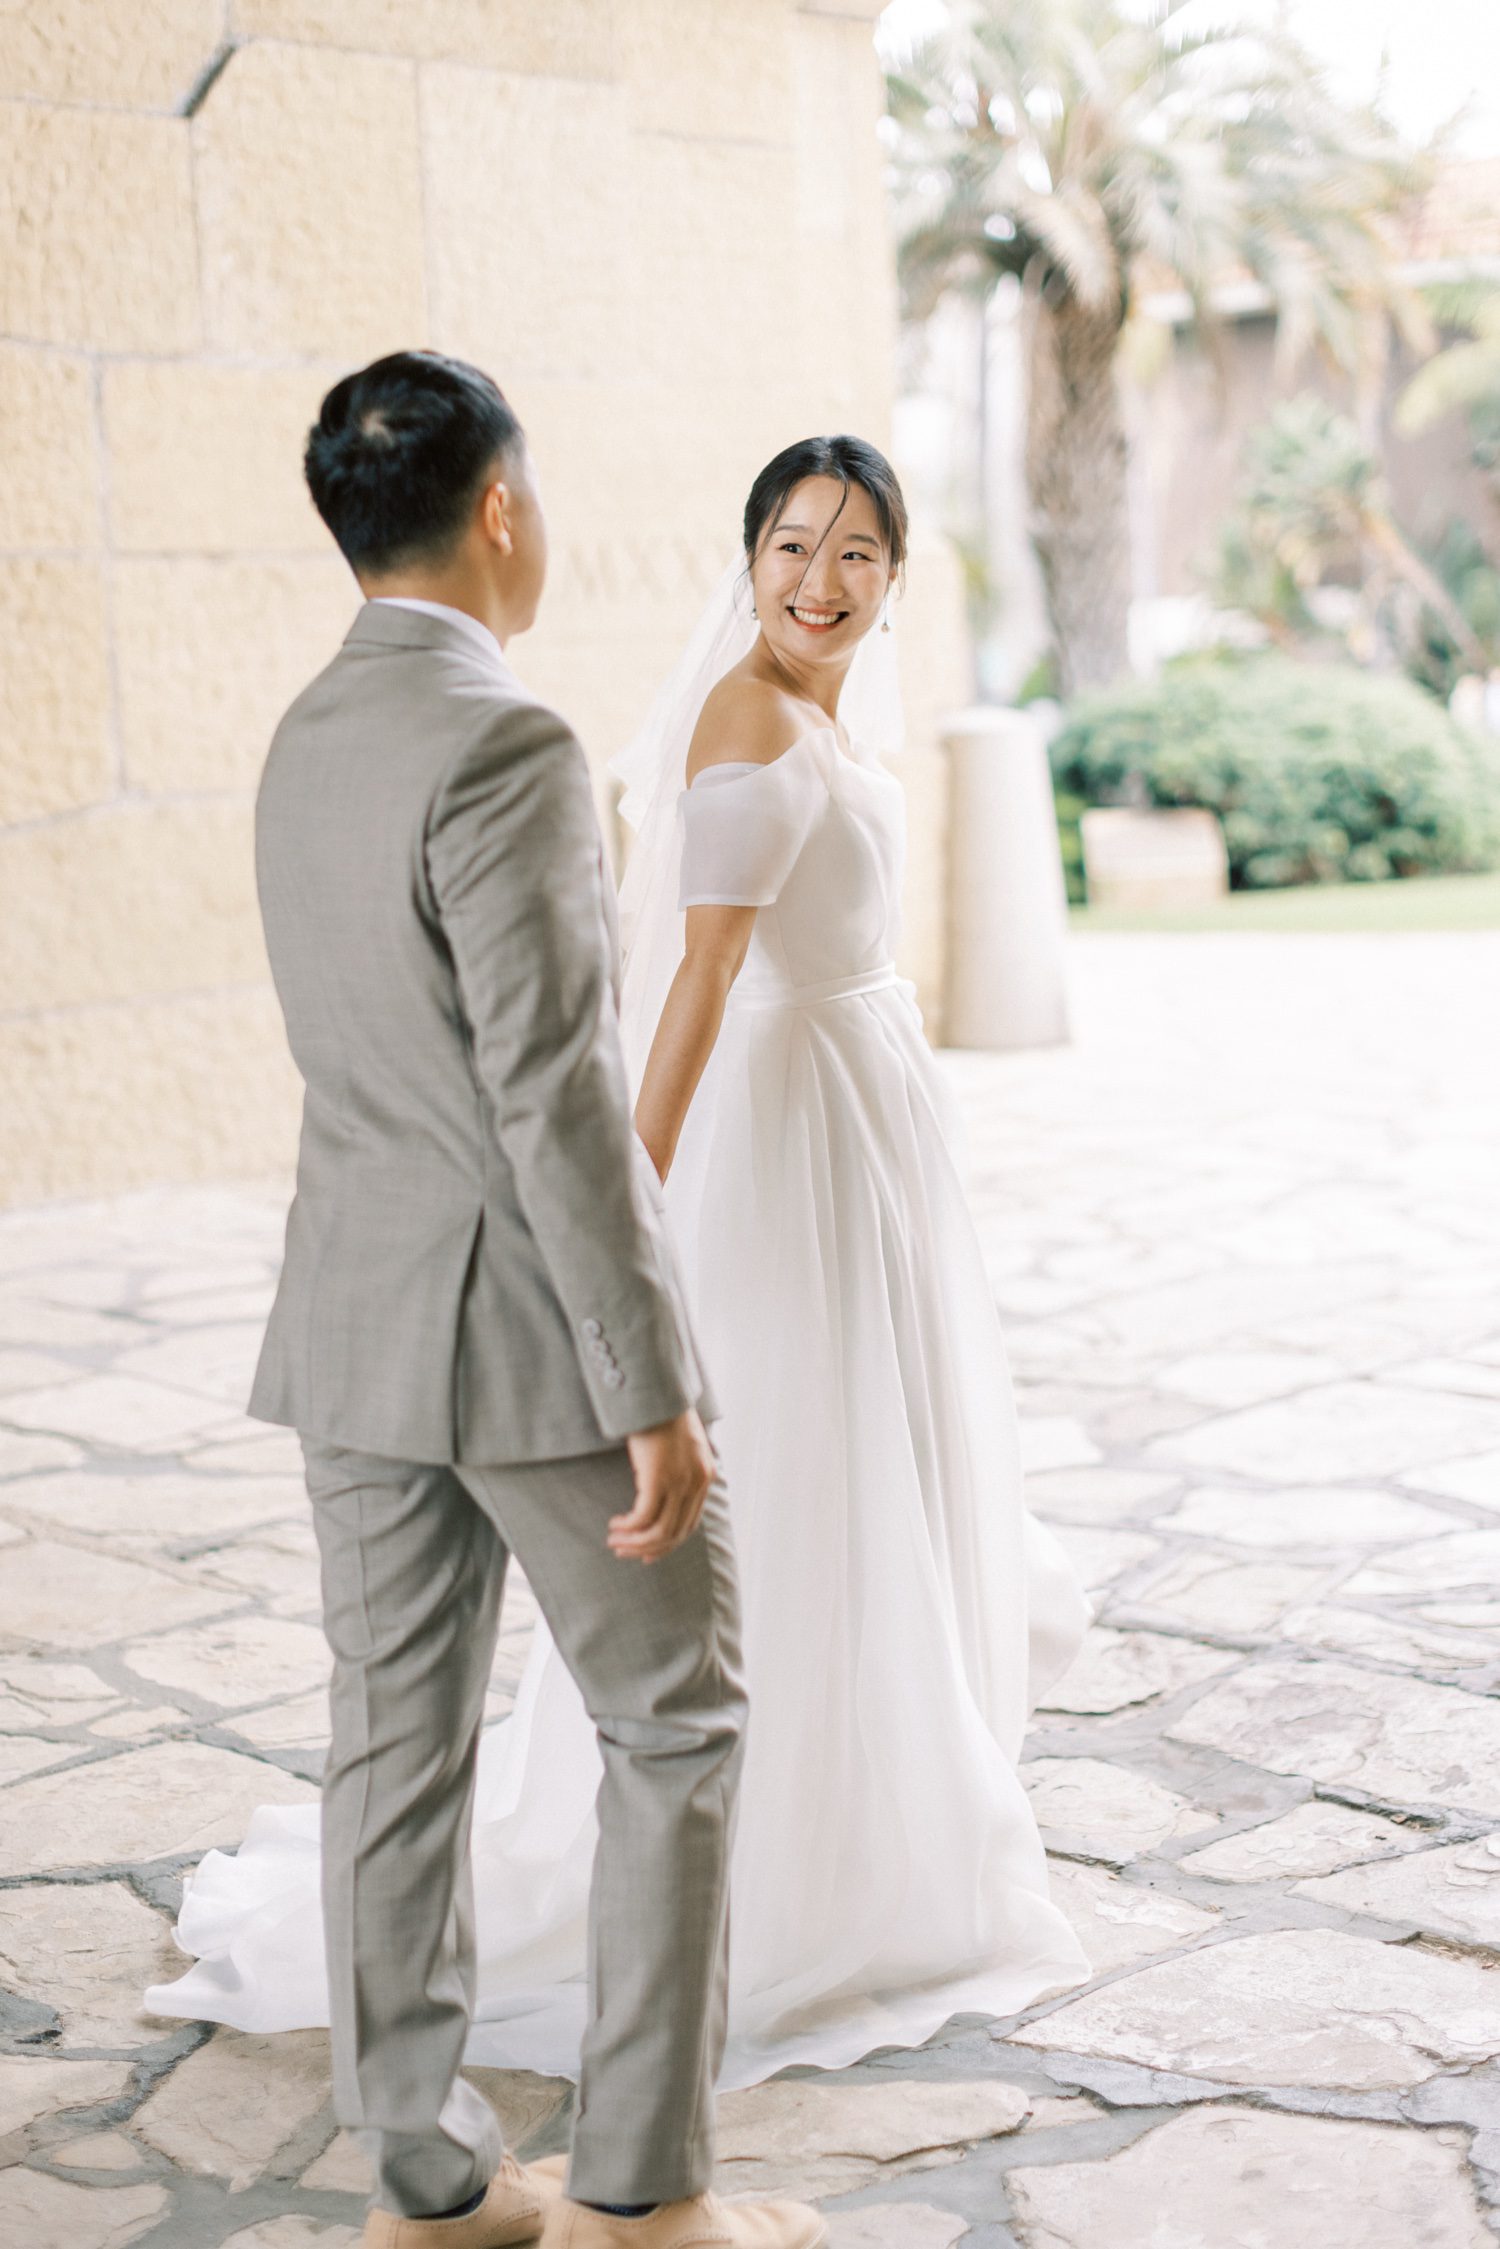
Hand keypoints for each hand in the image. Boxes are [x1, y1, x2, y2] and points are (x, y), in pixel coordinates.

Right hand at [611, 1409, 714, 1563]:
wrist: (657, 1391)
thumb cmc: (662, 1413)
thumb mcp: (679, 1444)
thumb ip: (678, 1466)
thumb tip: (662, 1487)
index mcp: (704, 1477)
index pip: (689, 1525)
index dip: (667, 1544)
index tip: (647, 1553)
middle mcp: (696, 1483)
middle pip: (674, 1534)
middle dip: (647, 1548)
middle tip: (624, 1551)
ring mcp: (679, 1482)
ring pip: (659, 1531)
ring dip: (634, 1542)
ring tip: (615, 1541)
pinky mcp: (658, 1479)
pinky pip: (644, 1517)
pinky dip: (629, 1527)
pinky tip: (615, 1523)